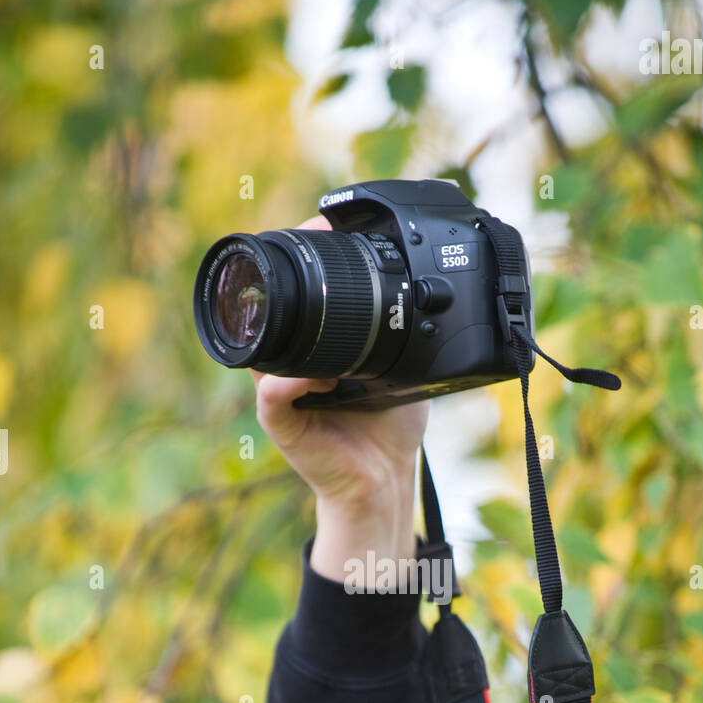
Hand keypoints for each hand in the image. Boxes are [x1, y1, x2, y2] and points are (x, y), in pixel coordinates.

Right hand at [253, 215, 427, 583]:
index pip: (294, 289)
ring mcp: (277, 390)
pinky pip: (272, 392)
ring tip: (319, 312)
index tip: (326, 224)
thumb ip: (407, 325)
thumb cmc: (390, 425)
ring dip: (287, 326)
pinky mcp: (278, 422)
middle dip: (289, 271)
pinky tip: (323, 379)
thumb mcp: (406, 362)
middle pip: (269, 307)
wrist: (385, 479)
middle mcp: (286, 362)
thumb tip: (441, 278)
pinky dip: (293, 380)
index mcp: (312, 344)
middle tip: (315, 246)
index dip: (305, 251)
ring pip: (262, 345)